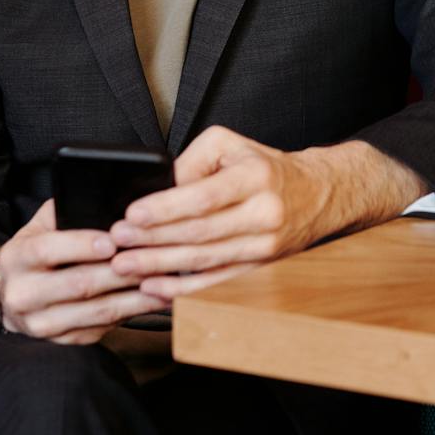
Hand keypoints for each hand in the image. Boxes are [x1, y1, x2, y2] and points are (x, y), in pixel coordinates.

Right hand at [0, 198, 169, 342]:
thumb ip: (64, 212)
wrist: (9, 296)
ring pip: (96, 312)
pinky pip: (101, 328)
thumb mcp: (39, 227)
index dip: (81, 245)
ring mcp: (42, 323)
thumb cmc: (34, 253)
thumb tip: (104, 198)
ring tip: (165, 283)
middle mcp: (24, 295)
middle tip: (155, 260)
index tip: (112, 241)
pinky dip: (131, 314)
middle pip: (78, 284)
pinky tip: (153, 301)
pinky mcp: (62, 341)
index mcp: (18, 259)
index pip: (47, 250)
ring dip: (135, 298)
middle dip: (121, 273)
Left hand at [106, 126, 336, 300]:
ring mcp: (265, 247)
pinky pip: (216, 283)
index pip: (204, 197)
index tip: (131, 214)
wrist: (317, 195)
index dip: (165, 209)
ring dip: (160, 267)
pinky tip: (155, 288)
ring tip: (125, 266)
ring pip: (205, 262)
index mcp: (256, 177)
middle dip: (152, 240)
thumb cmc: (264, 167)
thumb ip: (191, 163)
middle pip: (200, 233)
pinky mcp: (261, 270)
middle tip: (117, 243)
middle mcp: (264, 214)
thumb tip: (156, 193)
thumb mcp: (229, 146)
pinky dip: (182, 289)